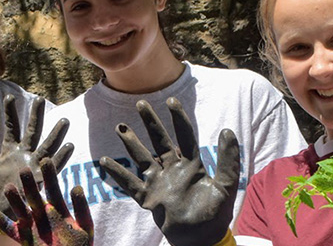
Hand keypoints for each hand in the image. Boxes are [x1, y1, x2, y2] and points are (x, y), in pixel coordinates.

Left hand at [0, 95, 73, 218]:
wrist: (0, 211)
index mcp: (10, 151)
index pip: (11, 127)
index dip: (10, 112)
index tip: (9, 96)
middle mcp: (25, 155)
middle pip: (33, 131)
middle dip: (36, 115)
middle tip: (40, 99)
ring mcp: (34, 165)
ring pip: (47, 145)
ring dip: (56, 134)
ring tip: (64, 120)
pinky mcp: (40, 179)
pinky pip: (53, 166)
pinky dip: (61, 157)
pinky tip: (69, 146)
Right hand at [0, 157, 92, 245]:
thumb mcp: (85, 227)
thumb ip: (81, 208)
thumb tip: (76, 187)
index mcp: (58, 208)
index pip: (53, 188)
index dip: (49, 175)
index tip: (45, 160)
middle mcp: (43, 213)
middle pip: (34, 196)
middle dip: (29, 184)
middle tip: (24, 169)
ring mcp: (32, 224)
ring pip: (20, 209)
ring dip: (14, 199)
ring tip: (8, 187)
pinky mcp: (22, 236)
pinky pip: (7, 227)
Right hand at [99, 98, 239, 245]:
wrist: (201, 239)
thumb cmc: (215, 214)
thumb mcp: (225, 186)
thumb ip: (228, 160)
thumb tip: (227, 130)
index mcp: (192, 165)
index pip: (184, 136)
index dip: (178, 118)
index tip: (171, 100)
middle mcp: (173, 170)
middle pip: (159, 141)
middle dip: (150, 122)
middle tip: (141, 103)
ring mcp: (159, 183)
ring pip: (142, 158)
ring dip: (132, 143)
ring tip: (121, 127)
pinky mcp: (149, 198)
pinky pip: (130, 183)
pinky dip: (118, 174)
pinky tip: (104, 161)